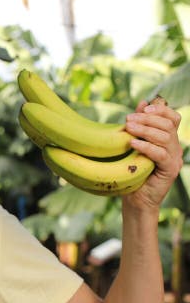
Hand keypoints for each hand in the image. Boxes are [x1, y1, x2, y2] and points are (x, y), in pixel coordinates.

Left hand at [124, 96, 183, 210]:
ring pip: (165, 137)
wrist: (136, 199)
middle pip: (168, 125)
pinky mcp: (169, 170)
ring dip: (145, 130)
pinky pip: (161, 154)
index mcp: (168, 139)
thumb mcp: (134, 145)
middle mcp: (174, 147)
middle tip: (129, 119)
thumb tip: (142, 102)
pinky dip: (146, 147)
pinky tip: (133, 144)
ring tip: (129, 128)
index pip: (173, 118)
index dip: (161, 110)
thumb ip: (140, 125)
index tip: (144, 107)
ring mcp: (174, 158)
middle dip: (148, 119)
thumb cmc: (133, 171)